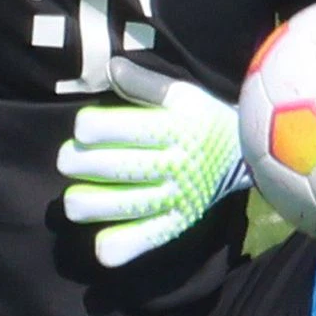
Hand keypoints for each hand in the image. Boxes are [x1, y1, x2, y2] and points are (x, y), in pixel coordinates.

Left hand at [56, 58, 245, 268]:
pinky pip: (144, 240)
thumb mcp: (183, 94)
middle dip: (75, 163)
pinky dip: (117, 247)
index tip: (84, 129)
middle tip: (69, 161)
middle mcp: (174, 163)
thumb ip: (144, 83)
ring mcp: (176, 197)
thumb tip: (111, 68)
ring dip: (85, 203)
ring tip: (76, 199)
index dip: (88, 128)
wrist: (247, 158)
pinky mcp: (177, 224)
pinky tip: (101, 245)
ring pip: (119, 206)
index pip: (117, 129)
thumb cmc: (204, 120)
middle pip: (110, 167)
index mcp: (173, 127)